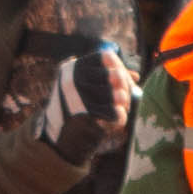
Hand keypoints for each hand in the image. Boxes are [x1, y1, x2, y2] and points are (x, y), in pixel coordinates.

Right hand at [35, 44, 135, 167]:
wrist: (56, 136)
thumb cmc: (73, 108)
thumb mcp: (82, 85)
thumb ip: (107, 78)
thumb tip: (136, 76)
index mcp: (73, 68)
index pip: (108, 58)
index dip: (120, 67)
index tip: (122, 80)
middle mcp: (74, 80)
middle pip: (117, 76)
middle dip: (126, 88)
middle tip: (124, 99)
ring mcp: (80, 98)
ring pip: (120, 96)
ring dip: (124, 104)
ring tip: (119, 109)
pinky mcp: (87, 116)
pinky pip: (117, 114)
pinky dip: (120, 118)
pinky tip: (115, 120)